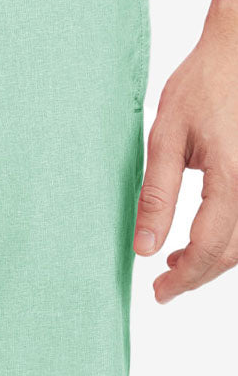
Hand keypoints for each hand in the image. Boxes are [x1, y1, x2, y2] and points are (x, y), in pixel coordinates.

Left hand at [134, 4, 237, 301]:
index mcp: (233, 178)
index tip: (160, 292)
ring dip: (217, 259)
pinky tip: (205, 235)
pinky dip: (232, 237)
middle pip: (234, 252)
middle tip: (164, 285)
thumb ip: (156, 195)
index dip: (185, 277)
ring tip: (179, 262)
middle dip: (200, 274)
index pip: (211, 248)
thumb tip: (145, 247)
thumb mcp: (166, 137)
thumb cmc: (203, 83)